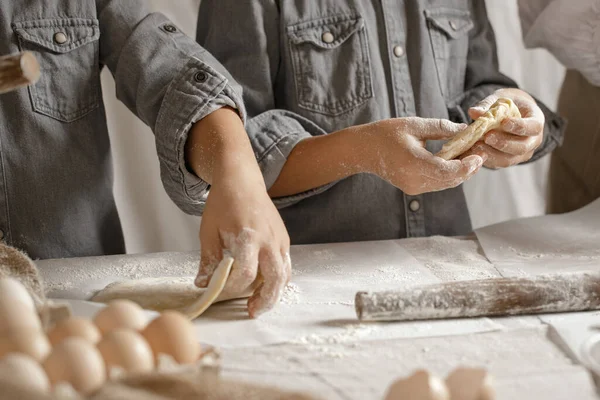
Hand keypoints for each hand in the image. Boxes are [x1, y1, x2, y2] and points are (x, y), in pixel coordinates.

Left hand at [186, 107, 290, 317]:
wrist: (242, 181)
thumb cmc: (223, 204)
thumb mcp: (208, 232)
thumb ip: (209, 260)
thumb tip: (203, 285)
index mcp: (248, 237)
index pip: (245, 274)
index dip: (232, 289)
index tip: (219, 293)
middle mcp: (268, 240)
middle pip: (274, 278)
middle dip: (264, 300)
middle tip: (251, 312)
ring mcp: (279, 239)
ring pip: (284, 274)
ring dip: (273, 293)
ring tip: (257, 304)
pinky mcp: (284, 239)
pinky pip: (285, 265)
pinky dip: (278, 280)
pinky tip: (265, 287)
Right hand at [361, 117, 483, 194]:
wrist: (364, 150)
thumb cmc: (386, 134)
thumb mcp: (415, 125)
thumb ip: (442, 128)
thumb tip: (466, 130)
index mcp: (415, 163)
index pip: (449, 170)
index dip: (468, 165)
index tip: (480, 153)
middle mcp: (415, 181)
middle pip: (451, 180)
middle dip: (468, 168)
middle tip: (481, 152)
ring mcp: (414, 187)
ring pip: (446, 183)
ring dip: (460, 171)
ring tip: (471, 155)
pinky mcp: (413, 189)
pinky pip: (438, 183)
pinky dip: (449, 174)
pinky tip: (456, 161)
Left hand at [464, 88, 544, 168]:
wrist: (506, 115)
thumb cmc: (505, 105)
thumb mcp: (499, 100)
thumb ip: (487, 105)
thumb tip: (473, 112)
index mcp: (537, 121)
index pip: (534, 127)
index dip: (520, 126)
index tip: (504, 122)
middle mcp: (533, 140)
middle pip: (522, 147)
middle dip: (504, 143)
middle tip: (487, 136)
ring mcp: (522, 153)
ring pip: (509, 159)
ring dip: (492, 153)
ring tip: (476, 145)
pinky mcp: (509, 160)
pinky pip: (498, 163)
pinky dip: (485, 158)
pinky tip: (473, 151)